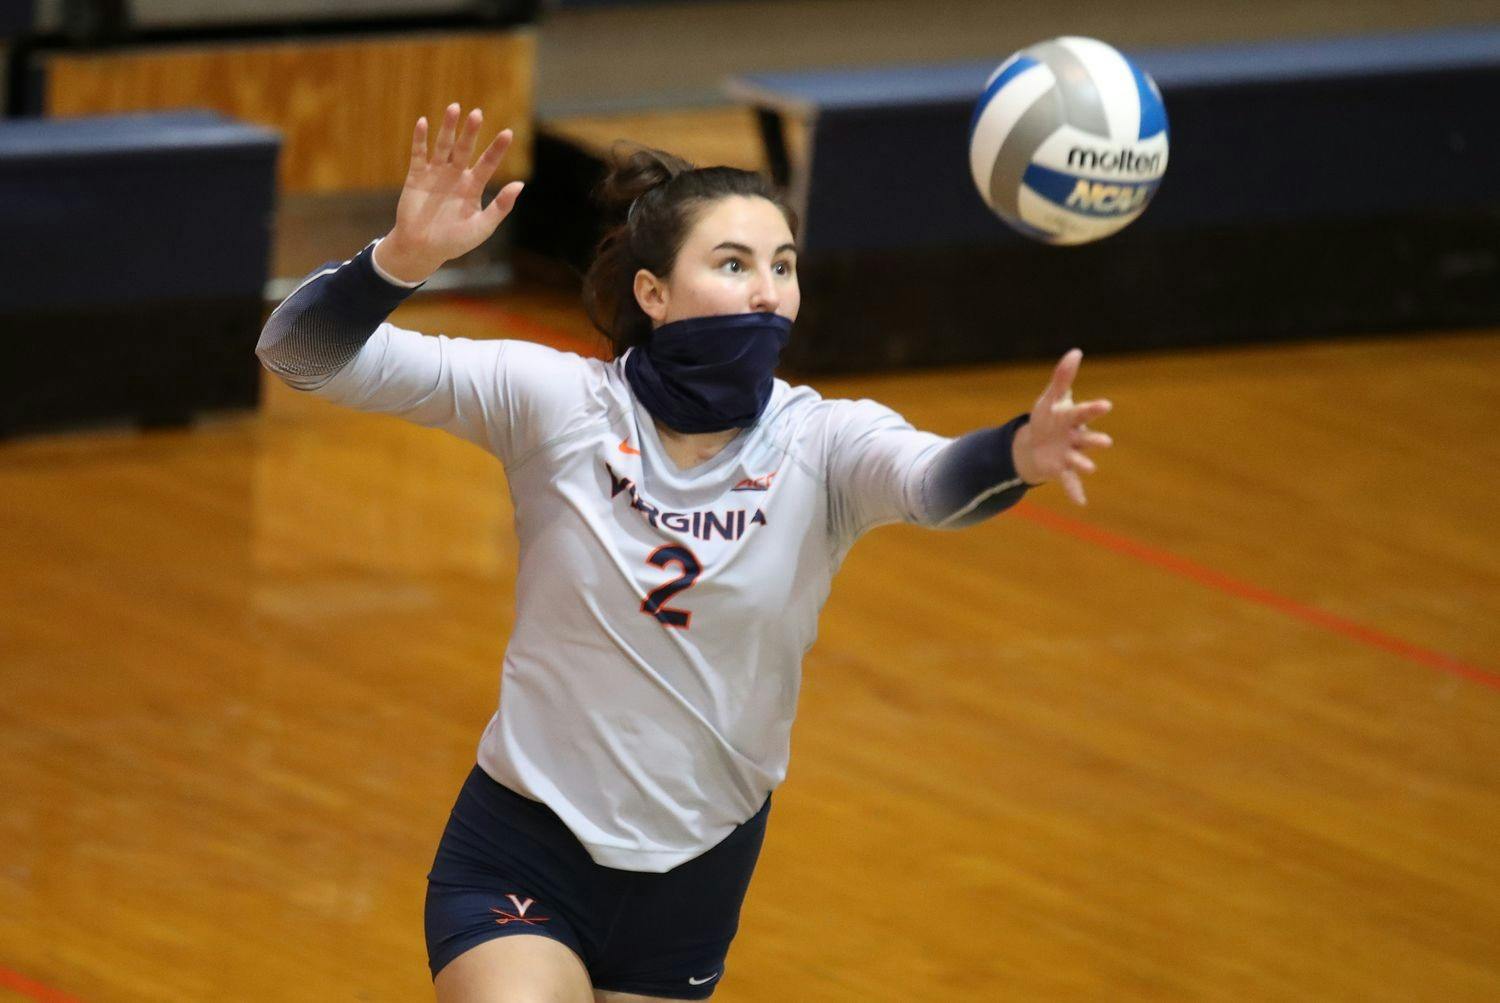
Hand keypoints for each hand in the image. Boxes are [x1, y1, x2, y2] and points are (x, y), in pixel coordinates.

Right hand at [373, 103, 525, 283]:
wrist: (422, 249)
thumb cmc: (454, 242)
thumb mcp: (482, 227)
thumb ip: (500, 207)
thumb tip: (520, 185)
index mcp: (473, 186)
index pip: (488, 163)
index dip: (497, 149)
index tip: (509, 133)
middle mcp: (456, 175)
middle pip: (465, 148)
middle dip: (471, 132)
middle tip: (477, 113)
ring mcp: (436, 174)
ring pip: (443, 146)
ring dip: (448, 128)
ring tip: (454, 108)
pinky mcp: (416, 176)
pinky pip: (419, 154)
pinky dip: (420, 139)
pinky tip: (423, 122)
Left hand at [1011, 348, 1112, 505]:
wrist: (1036, 443)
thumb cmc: (1048, 417)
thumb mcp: (1051, 398)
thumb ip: (1062, 377)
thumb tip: (1076, 351)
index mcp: (1073, 419)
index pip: (1084, 412)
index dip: (1094, 409)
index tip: (1105, 405)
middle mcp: (1075, 438)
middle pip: (1086, 438)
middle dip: (1094, 440)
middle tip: (1105, 441)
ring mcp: (1069, 455)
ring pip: (1078, 459)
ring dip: (1083, 463)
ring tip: (1090, 468)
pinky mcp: (1060, 469)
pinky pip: (1068, 481)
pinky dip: (1074, 491)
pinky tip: (1081, 502)